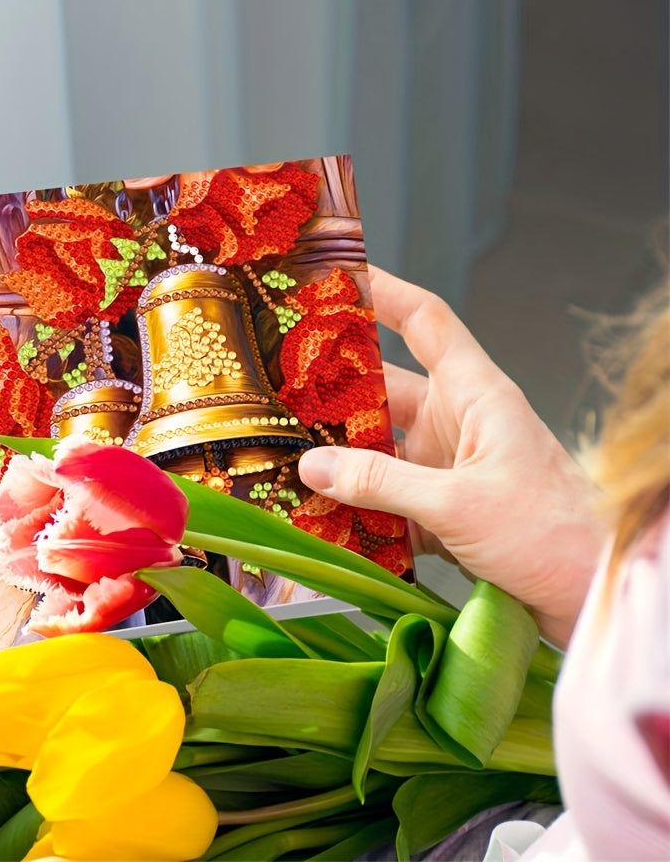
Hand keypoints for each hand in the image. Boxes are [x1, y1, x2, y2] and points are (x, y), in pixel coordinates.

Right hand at [298, 266, 607, 647]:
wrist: (593, 594)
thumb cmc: (553, 533)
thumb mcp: (458, 503)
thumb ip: (381, 482)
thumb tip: (313, 465)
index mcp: (475, 394)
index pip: (427, 322)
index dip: (385, 292)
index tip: (337, 278)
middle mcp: (459, 421)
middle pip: (385, 389)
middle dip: (333, 391)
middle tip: (278, 387)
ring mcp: (449, 464)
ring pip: (380, 446)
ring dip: (340, 457)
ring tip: (287, 457)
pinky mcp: (444, 507)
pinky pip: (388, 495)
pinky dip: (357, 505)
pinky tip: (323, 517)